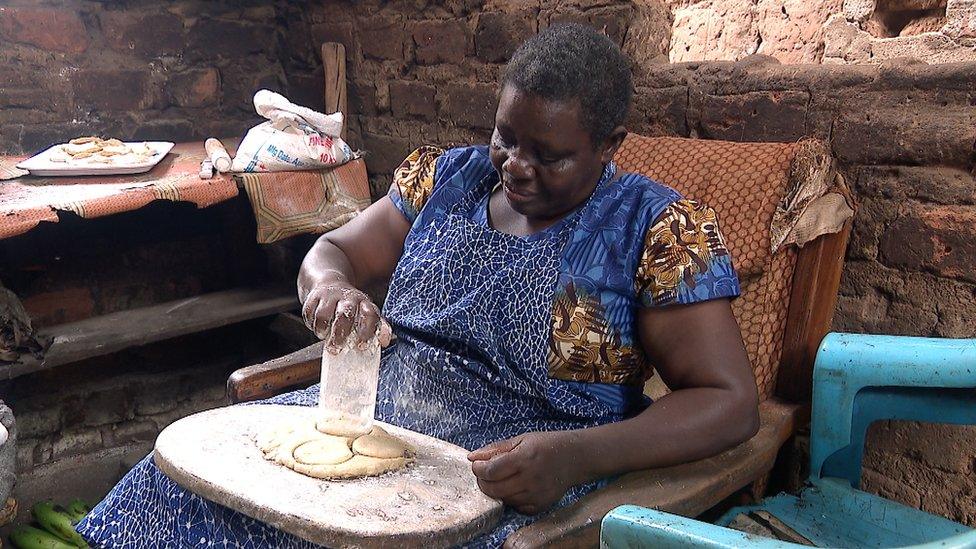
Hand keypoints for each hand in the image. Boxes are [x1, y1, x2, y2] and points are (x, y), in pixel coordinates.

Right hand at [301, 281, 391, 351]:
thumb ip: (378, 327)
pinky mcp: (313, 298)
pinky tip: (317, 328)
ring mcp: (329, 296)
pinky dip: (312, 324)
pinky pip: (310, 313)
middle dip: (341, 333)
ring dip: (323, 329)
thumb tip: (385, 342)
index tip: (361, 346)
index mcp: (363, 302)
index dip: (366, 330)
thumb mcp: (366, 312)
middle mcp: (347, 298)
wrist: (329, 283)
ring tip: (324, 336)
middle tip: (338, 347)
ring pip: (324, 314)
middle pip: (345, 314)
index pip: (369, 314)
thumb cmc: (352, 306)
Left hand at [467, 431, 582, 514]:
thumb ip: (495, 449)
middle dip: (483, 481)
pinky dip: (510, 499)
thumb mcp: (521, 439)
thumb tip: (471, 457)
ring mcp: (536, 494)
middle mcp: (530, 478)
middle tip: (484, 473)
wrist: (574, 458)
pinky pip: (516, 507)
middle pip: (493, 489)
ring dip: (496, 490)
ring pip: (503, 499)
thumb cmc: (546, 445)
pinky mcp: (540, 505)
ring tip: (500, 478)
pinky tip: (514, 487)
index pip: (491, 471)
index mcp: (524, 458)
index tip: (477, 465)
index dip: (478, 469)